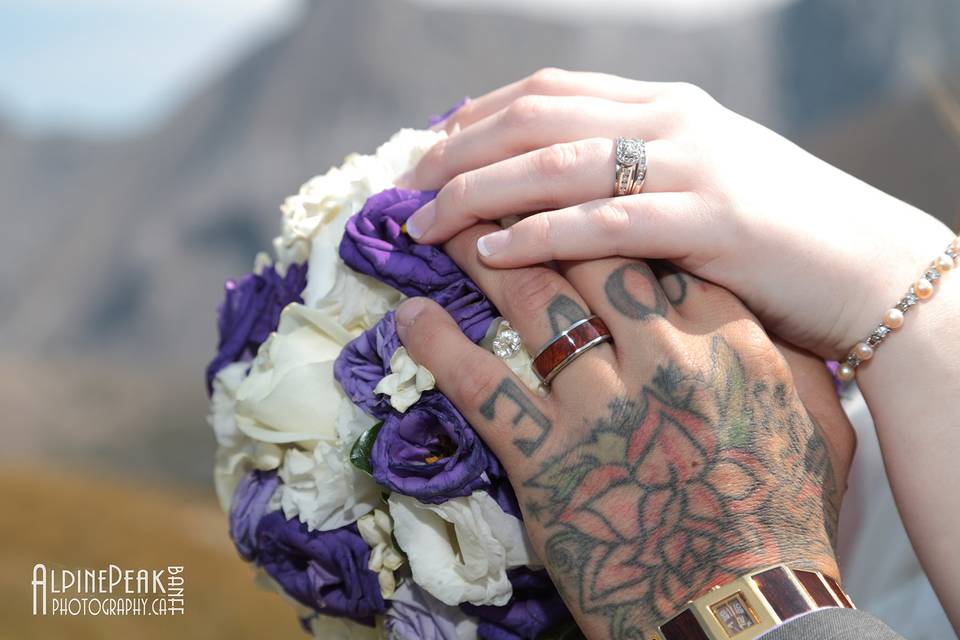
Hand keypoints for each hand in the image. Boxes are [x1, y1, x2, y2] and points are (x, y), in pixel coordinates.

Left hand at [395, 224, 854, 638]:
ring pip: (532, 300)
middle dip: (537, 210)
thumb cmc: (785, 520)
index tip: (571, 193)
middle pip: (588, 253)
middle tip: (494, 184)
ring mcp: (600, 405)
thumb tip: (755, 306)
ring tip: (445, 222)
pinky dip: (439, 344)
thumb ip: (785, 357)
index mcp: (728, 340)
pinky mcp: (546, 458)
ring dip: (482, 254)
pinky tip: (411, 312)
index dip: (608, 213)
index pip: (660, 248)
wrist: (743, 614)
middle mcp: (661, 356)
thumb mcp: (816, 427)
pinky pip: (480, 385)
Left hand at [401, 68, 954, 356]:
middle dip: (457, 152)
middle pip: (534, 119)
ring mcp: (690, 165)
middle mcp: (670, 120)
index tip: (428, 151)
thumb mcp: (700, 181)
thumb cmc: (779, 233)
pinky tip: (489, 254)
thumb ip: (631, 174)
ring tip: (425, 225)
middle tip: (405, 189)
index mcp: (664, 105)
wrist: (872, 265)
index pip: (547, 91)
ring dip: (478, 193)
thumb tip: (549, 196)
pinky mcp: (708, 220)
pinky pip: (600, 222)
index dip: (476, 116)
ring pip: (555, 164)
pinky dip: (537, 234)